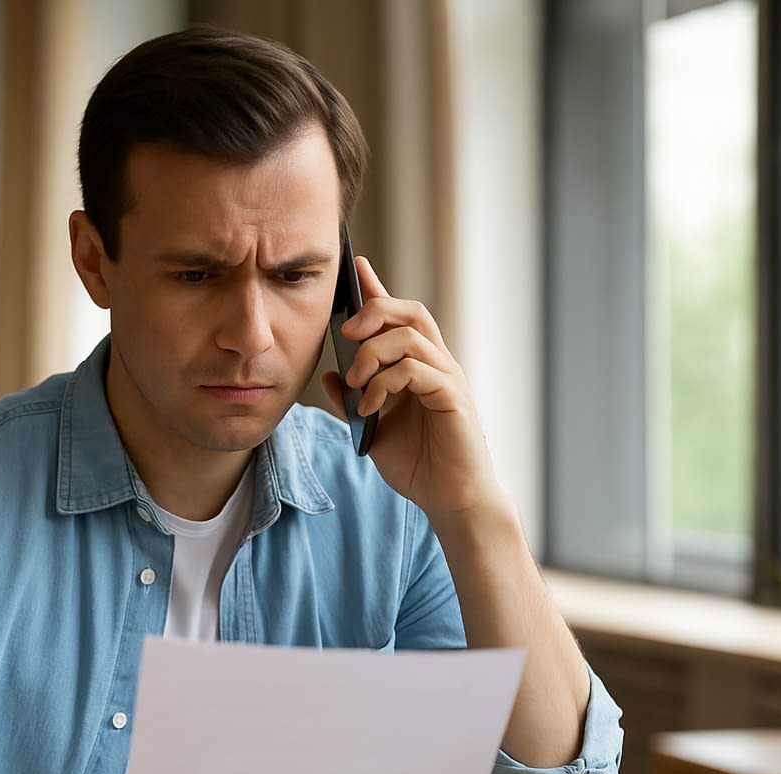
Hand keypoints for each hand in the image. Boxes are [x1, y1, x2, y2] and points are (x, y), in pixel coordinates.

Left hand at [320, 257, 504, 523]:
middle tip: (346, 330)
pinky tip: (368, 407)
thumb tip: (328, 376)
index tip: (355, 266)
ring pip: (411, 336)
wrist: (450, 500)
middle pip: (410, 311)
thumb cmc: (419, 466)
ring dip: (373, 353)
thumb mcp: (372, 431)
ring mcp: (447, 379)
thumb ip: (352, 402)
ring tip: (354, 381)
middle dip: (375, 309)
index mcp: (418, 367)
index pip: (398, 317)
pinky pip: (417, 370)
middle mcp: (436, 365)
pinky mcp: (452, 398)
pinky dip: (385, 383)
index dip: (377, 289)